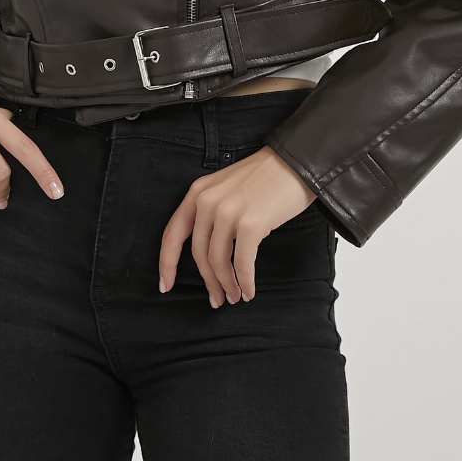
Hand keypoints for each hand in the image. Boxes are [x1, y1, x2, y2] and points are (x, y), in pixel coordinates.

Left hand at [158, 146, 316, 305]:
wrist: (296, 162)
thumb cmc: (265, 177)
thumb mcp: (226, 187)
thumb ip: (212, 210)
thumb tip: (208, 251)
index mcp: (198, 192)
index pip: (172, 233)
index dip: (166, 263)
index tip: (166, 285)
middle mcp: (207, 201)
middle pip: (199, 254)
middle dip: (208, 281)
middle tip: (217, 298)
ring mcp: (228, 212)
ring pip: (218, 262)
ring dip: (227, 285)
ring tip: (235, 296)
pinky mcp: (250, 224)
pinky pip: (242, 263)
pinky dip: (245, 282)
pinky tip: (249, 290)